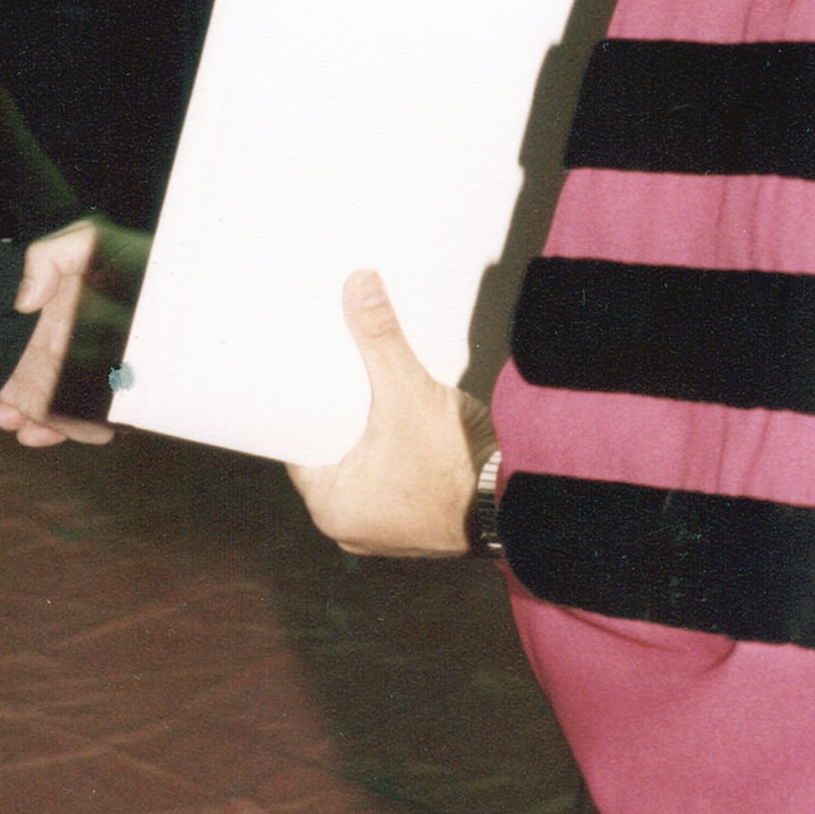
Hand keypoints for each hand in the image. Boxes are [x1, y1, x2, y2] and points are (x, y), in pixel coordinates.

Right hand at [0, 220, 114, 447]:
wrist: (185, 275)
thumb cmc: (131, 257)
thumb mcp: (85, 240)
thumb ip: (46, 256)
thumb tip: (24, 299)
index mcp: (49, 313)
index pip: (9, 347)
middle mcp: (61, 343)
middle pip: (24, 383)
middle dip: (9, 406)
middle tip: (4, 414)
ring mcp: (85, 369)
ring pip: (50, 407)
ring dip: (33, 422)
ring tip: (26, 427)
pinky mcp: (113, 389)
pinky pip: (88, 418)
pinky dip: (69, 430)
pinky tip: (56, 432)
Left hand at [287, 270, 495, 557]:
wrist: (516, 501)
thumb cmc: (457, 467)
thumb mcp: (409, 392)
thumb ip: (381, 338)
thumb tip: (358, 285)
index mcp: (332, 509)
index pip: (298, 448)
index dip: (299, 411)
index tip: (301, 379)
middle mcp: (353, 527)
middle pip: (330, 455)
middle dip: (335, 419)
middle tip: (334, 377)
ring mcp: (386, 528)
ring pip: (360, 467)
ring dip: (364, 437)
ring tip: (363, 396)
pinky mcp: (416, 522)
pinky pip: (389, 479)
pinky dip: (390, 454)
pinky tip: (394, 425)